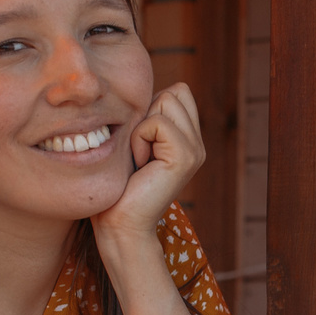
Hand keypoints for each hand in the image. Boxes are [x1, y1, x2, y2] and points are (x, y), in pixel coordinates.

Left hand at [95, 84, 204, 249]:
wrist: (120, 225)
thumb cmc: (118, 187)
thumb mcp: (134, 143)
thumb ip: (147, 118)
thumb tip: (139, 90)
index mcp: (188, 139)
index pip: (178, 91)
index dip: (151, 107)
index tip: (140, 142)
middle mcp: (198, 143)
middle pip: (175, 91)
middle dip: (148, 114)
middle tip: (140, 150)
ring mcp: (196, 150)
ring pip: (167, 100)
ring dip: (142, 127)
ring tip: (140, 157)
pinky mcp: (186, 156)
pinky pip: (157, 122)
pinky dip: (140, 139)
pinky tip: (140, 164)